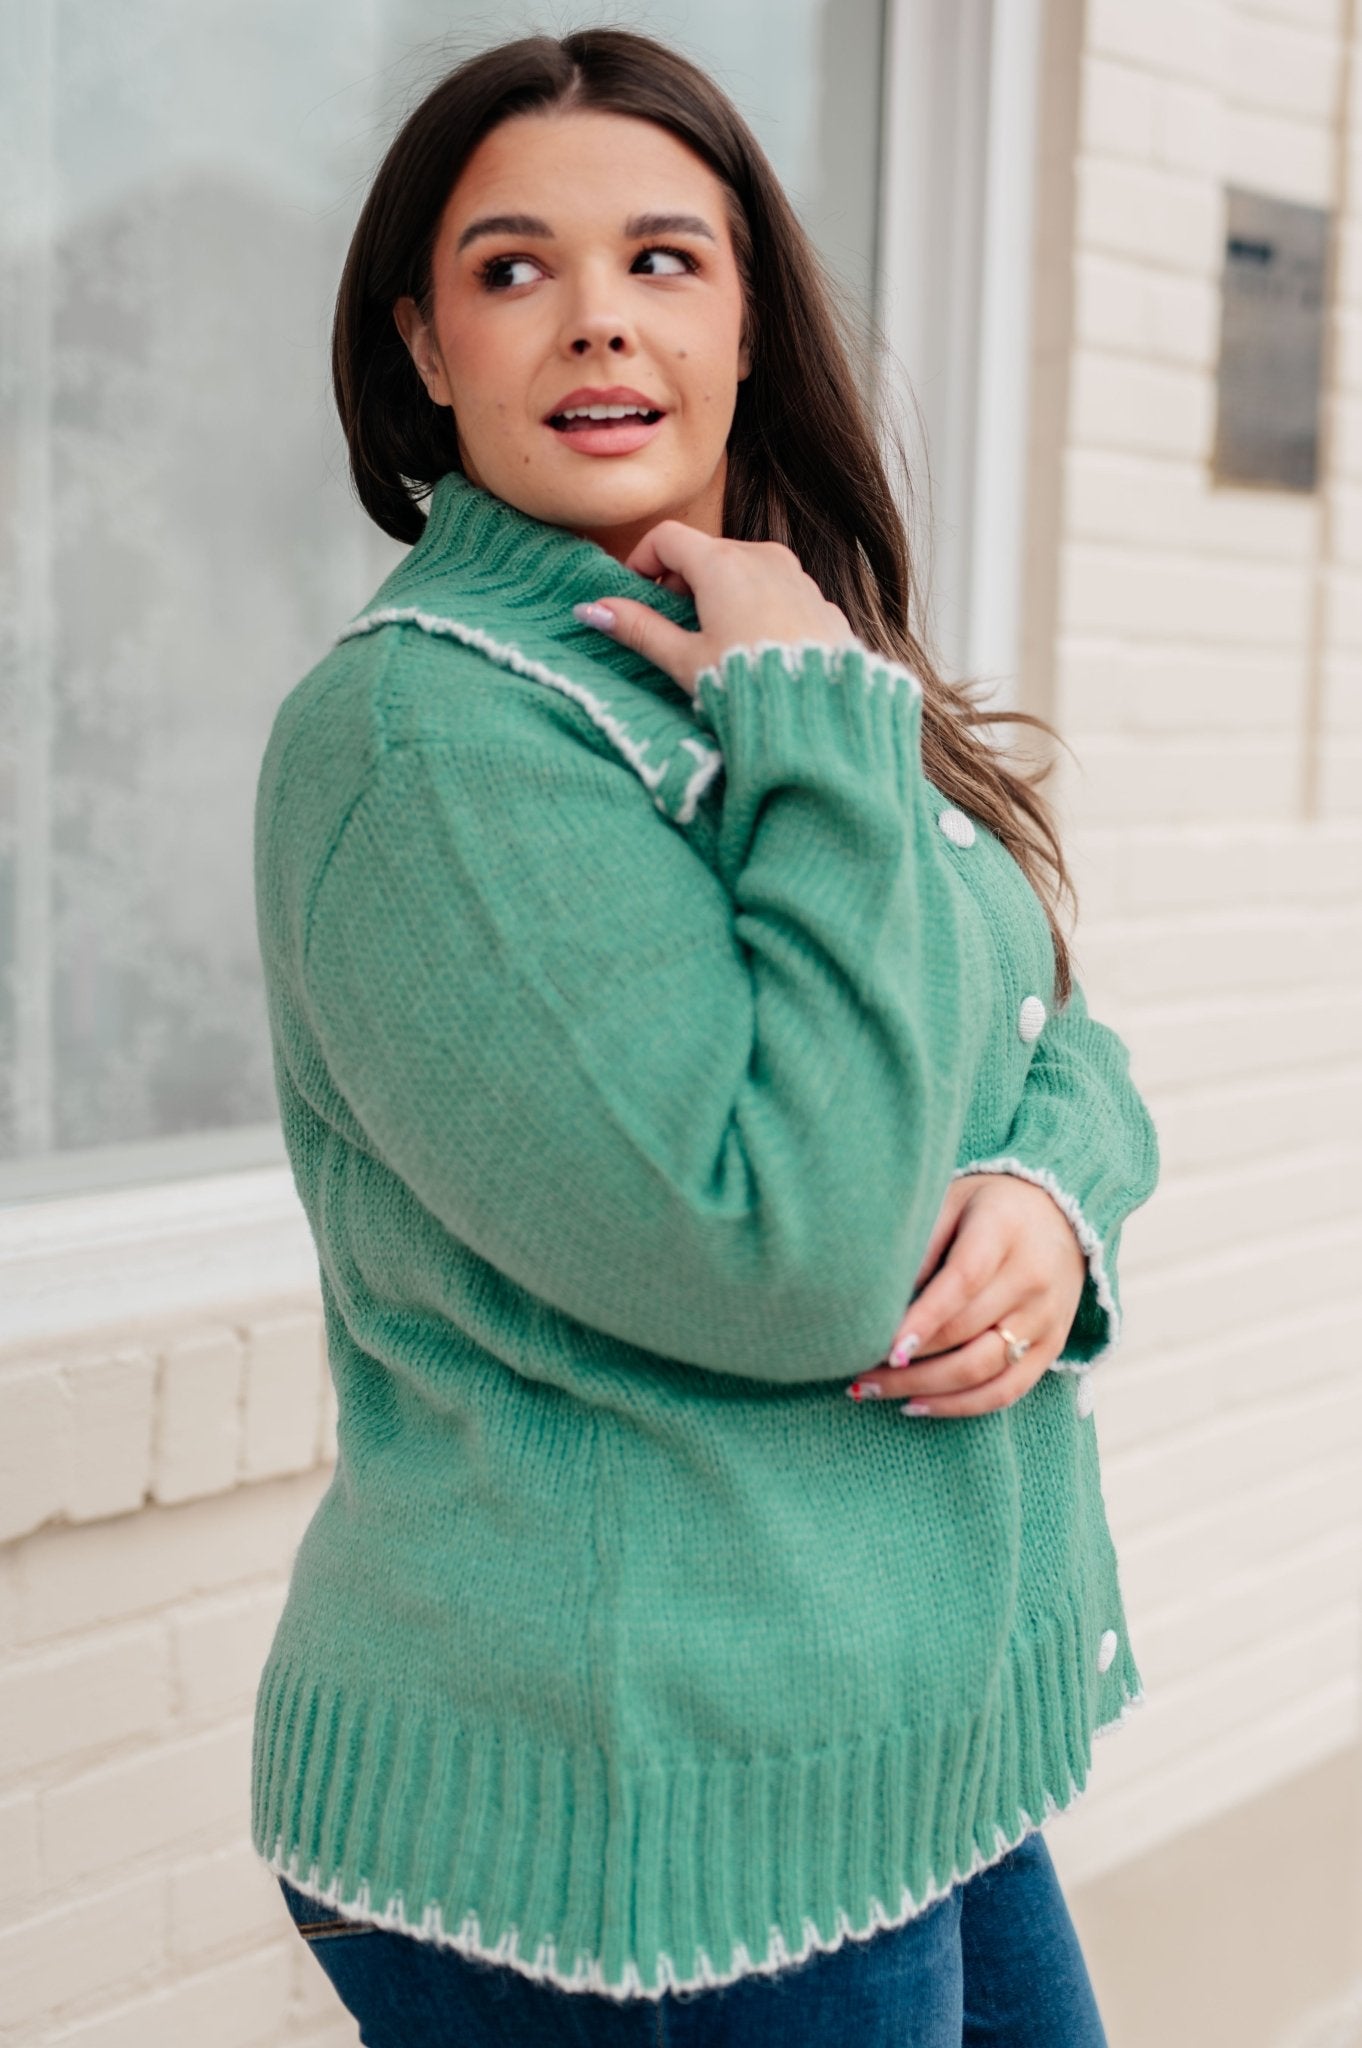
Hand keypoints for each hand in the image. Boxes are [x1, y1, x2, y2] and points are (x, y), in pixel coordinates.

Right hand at [573, 521, 857, 697]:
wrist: (819, 714)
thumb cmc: (749, 684)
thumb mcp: (685, 660)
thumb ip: (639, 629)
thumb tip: (593, 610)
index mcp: (722, 563)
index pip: (667, 538)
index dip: (642, 562)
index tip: (636, 596)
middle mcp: (763, 556)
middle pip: (707, 552)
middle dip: (682, 582)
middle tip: (671, 626)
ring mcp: (796, 576)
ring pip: (744, 569)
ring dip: (720, 593)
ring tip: (714, 640)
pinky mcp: (818, 600)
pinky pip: (776, 591)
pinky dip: (755, 606)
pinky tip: (753, 646)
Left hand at [845, 1173, 1087, 1415]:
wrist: (1061, 1215)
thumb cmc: (987, 1208)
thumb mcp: (952, 1201)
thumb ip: (920, 1243)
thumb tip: (879, 1299)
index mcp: (1004, 1231)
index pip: (963, 1281)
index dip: (924, 1319)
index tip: (885, 1346)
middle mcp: (1032, 1279)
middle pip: (967, 1333)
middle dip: (908, 1360)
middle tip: (855, 1369)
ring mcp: (1045, 1319)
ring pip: (983, 1371)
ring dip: (925, 1389)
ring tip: (872, 1390)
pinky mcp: (1051, 1348)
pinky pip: (1006, 1391)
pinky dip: (959, 1406)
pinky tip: (916, 1405)